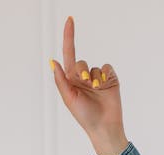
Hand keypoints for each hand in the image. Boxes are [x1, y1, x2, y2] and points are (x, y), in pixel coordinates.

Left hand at [49, 16, 128, 154]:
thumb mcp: (69, 98)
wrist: (104, 126)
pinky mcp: (110, 79)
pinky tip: (105, 87)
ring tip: (97, 90)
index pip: (69, 54)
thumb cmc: (84, 116)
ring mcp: (97, 78)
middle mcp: (83, 78)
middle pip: (81, 62)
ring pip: (95, 66)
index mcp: (71, 81)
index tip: (70, 20)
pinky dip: (105, 75)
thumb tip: (53, 61)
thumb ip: (61, 80)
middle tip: (85, 83)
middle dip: (82, 71)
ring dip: (95, 78)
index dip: (69, 37)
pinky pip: (106, 68)